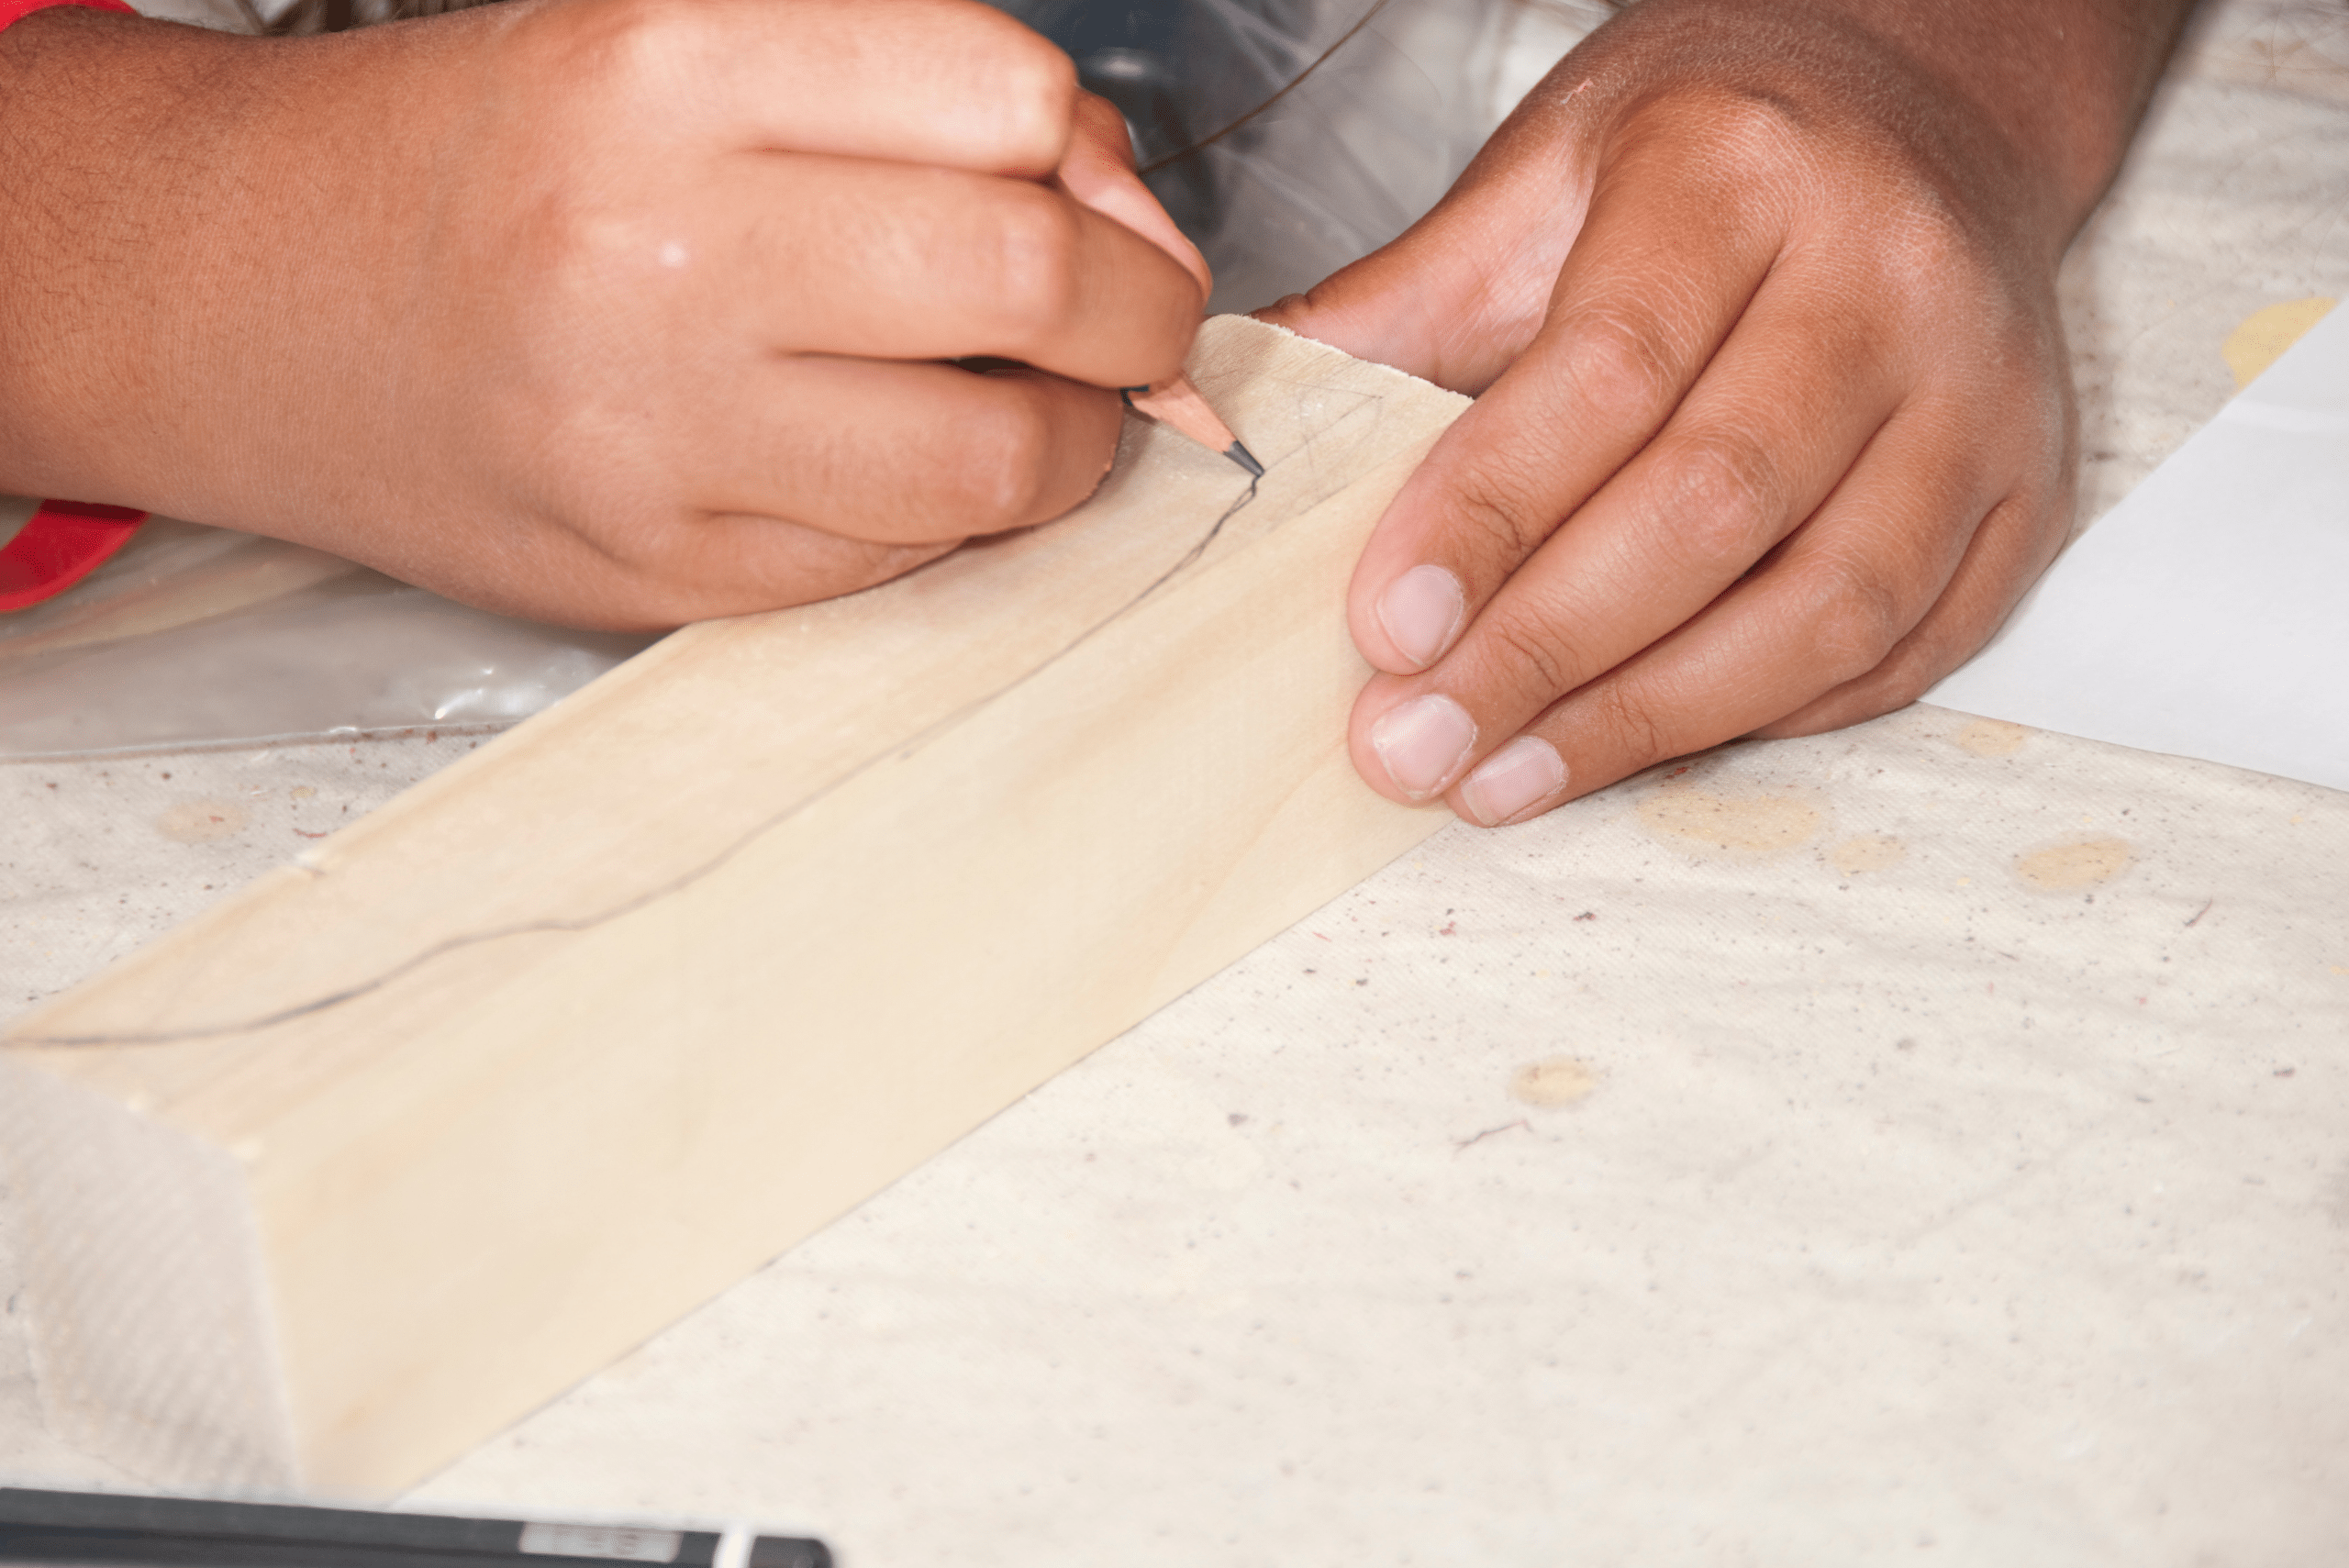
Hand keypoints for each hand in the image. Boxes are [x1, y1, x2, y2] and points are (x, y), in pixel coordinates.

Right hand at [0, 0, 1207, 627]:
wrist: (245, 296)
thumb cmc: (477, 164)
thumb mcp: (664, 44)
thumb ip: (893, 97)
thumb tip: (1118, 206)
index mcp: (665, 68)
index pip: (1006, 99)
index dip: (1103, 161)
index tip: (1109, 202)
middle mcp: (660, 250)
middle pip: (1028, 280)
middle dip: (1138, 311)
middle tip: (1134, 322)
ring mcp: (656, 435)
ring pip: (993, 462)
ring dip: (1072, 441)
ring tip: (1041, 409)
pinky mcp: (659, 570)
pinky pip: (896, 565)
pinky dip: (953, 523)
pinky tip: (916, 473)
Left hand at [1261, 0, 2189, 824]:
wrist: (1919, 116)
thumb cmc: (1707, 153)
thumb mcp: (1538, 177)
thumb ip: (1399, 310)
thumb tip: (1239, 438)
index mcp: (1741, 171)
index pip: (1611, 368)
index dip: (1492, 513)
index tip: (1387, 625)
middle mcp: (1889, 275)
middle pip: (1716, 504)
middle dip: (1545, 652)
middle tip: (1411, 745)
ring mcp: (1981, 394)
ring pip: (1826, 603)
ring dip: (1647, 718)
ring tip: (1499, 781)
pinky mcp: (2028, 494)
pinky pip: (1901, 649)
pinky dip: (1761, 719)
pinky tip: (1634, 748)